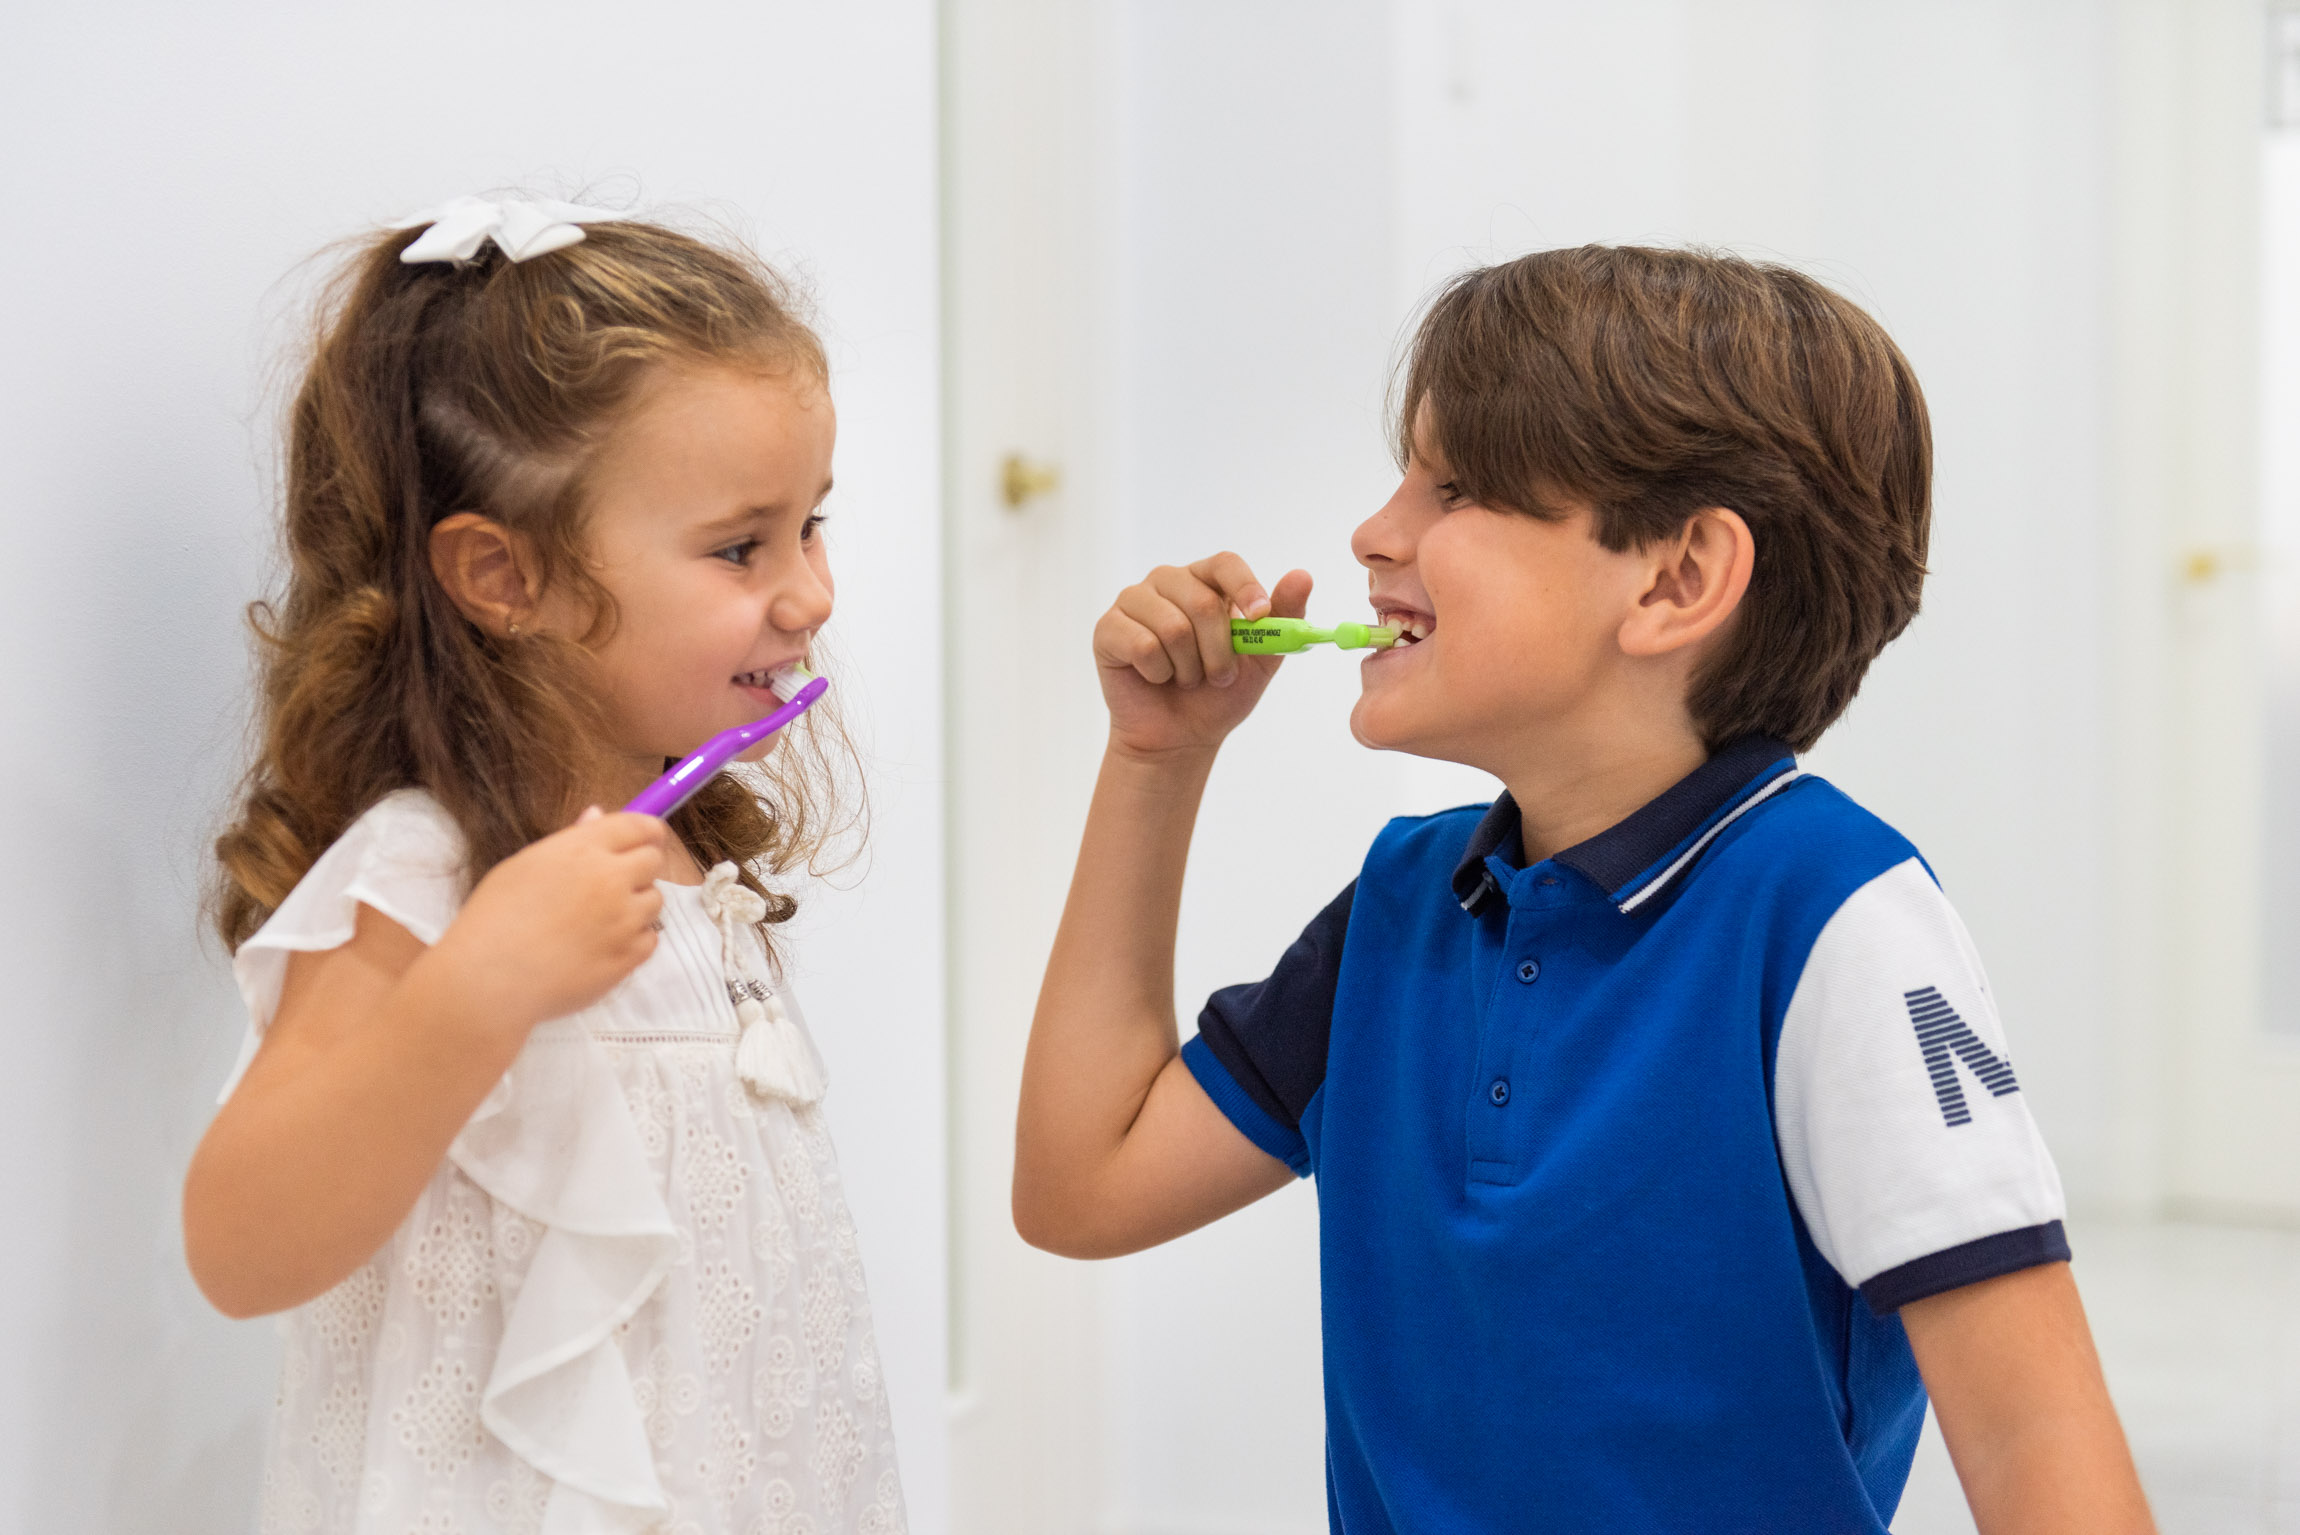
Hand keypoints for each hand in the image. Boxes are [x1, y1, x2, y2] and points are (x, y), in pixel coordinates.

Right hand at [429, 808, 667, 1032]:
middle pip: (654, 861)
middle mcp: (610, 879)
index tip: (647, 839)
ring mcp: (624, 919)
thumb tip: (597, 816)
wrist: (489, 978)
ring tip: (598, 920)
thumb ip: (570, 840)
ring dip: (636, 904)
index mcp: (583, 849)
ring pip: (655, 900)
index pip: (639, 826)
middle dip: (640, 867)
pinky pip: (650, 938)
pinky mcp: (628, 956)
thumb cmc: (494, 918)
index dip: (648, 831)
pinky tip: (601, 945)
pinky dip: (633, 940)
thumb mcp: (524, 865)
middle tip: (615, 883)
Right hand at [1095, 553, 1313, 756]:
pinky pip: (1142, 646)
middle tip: (1218, 677)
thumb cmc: (1218, 694)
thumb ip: (1282, 618)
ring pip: (1173, 627)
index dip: (1245, 587)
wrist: (1180, 736)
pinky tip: (1155, 678)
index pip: (1225, 563)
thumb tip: (1302, 575)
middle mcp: (1168, 582)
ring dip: (1189, 668)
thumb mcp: (1261, 659)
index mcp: (1205, 581)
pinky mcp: (1108, 628)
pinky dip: (1158, 674)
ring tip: (1186, 678)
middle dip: (1218, 651)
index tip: (1259, 616)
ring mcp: (1134, 601)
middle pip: (1201, 601)